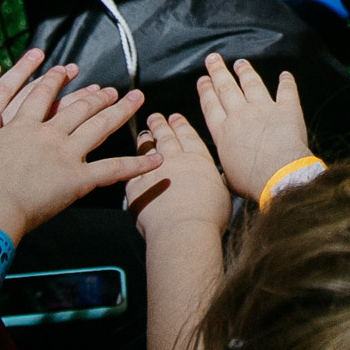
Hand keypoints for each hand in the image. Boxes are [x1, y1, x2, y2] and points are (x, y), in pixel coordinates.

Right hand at [0, 65, 152, 238]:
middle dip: (98, 97)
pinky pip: (113, 170)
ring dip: (120, 113)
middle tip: (114, 89)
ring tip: (136, 100)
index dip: (57, 81)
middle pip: (79, 109)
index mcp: (22, 126)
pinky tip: (156, 159)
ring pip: (99, 128)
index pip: (43, 97)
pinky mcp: (77, 180)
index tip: (68, 70)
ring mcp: (66, 155)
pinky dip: (137, 165)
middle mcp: (49, 135)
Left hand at [125, 112, 234, 241]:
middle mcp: (176, 160)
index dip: (181, 125)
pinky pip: (130, 171)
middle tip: (155, 117)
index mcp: (199, 160)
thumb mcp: (222, 194)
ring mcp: (153, 171)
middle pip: (166, 138)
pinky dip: (129, 164)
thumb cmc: (207, 219)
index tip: (175, 118)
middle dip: (161, 125)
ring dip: (146, 140)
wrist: (184, 232)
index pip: (188, 136)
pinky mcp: (135, 187)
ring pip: (147, 150)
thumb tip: (213, 181)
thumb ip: (213, 182)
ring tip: (144, 134)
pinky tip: (127, 162)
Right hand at [196, 54, 313, 200]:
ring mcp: (263, 109)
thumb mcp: (228, 178)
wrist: (279, 176)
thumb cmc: (252, 182)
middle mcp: (240, 115)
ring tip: (240, 63)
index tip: (202, 80)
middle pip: (226, 88)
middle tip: (213, 59)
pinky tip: (285, 75)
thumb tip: (223, 174)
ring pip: (252, 84)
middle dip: (218, 72)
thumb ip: (225, 169)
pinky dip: (286, 82)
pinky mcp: (286, 109)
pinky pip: (286, 91)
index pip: (211, 105)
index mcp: (223, 132)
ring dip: (245, 71)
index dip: (206, 90)